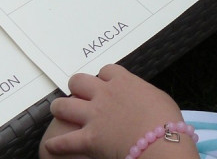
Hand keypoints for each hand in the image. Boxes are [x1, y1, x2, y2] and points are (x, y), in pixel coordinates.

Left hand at [41, 65, 194, 158]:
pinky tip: (51, 145)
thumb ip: (141, 92)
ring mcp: (94, 115)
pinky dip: (56, 144)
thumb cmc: (166, 120)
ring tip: (59, 111)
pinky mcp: (88, 138)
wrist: (160, 141)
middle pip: (79, 81)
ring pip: (64, 105)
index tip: (105, 84)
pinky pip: (64, 141)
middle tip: (79, 95)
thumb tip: (138, 97)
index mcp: (123, 81)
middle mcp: (104, 94)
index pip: (106, 70)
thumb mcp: (157, 96)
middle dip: (76, 86)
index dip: (103, 77)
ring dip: (60, 108)